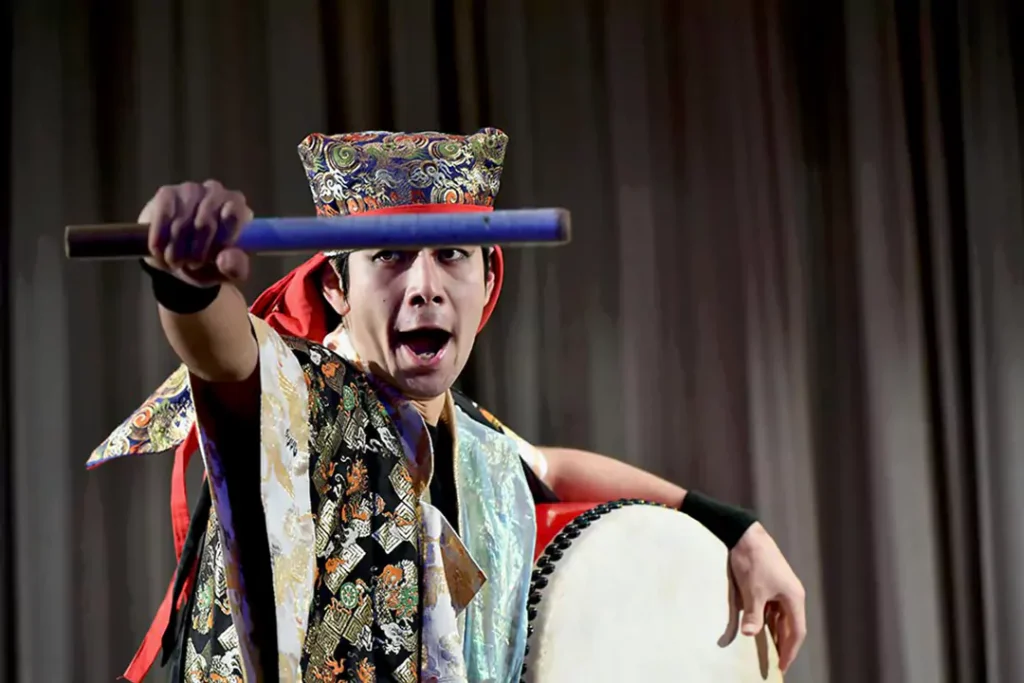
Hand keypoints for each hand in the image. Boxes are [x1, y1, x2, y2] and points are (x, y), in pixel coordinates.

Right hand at [141, 179, 252, 286]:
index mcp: (240, 210)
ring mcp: (192, 189)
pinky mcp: (167, 193)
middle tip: (192, 265)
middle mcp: (218, 193)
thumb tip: (225, 259)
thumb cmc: (208, 262)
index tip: (213, 258)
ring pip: (181, 225)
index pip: (234, 214)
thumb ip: (235, 268)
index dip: (221, 240)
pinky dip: (159, 241)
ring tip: (175, 261)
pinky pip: (162, 218)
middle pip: (204, 224)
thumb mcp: (226, 272)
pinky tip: (159, 251)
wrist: (176, 258)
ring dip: (175, 252)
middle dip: (196, 254)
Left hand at [729, 522, 806, 672]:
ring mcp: (782, 588)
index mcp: (794, 598)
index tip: (783, 666)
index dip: (790, 650)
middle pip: (791, 625)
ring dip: (776, 632)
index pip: (797, 631)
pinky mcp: (772, 583)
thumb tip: (750, 635)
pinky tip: (760, 627)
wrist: (745, 535)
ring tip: (769, 649)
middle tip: (776, 661)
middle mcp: (792, 594)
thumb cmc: (752, 563)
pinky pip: (773, 607)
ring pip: (782, 616)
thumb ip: (754, 616)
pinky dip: (768, 619)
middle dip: (784, 644)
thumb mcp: (752, 592)